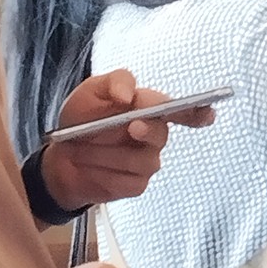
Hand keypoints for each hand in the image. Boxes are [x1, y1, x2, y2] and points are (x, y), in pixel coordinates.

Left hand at [41, 70, 215, 212]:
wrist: (59, 156)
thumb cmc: (80, 118)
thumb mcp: (91, 91)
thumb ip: (114, 82)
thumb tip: (128, 95)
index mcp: (148, 108)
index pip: (181, 109)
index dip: (198, 112)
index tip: (207, 113)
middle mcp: (154, 135)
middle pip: (162, 134)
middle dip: (147, 130)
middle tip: (131, 126)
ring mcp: (147, 162)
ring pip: (143, 160)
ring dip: (107, 153)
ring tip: (80, 147)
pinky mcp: (136, 184)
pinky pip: (129, 181)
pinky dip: (103, 173)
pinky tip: (90, 166)